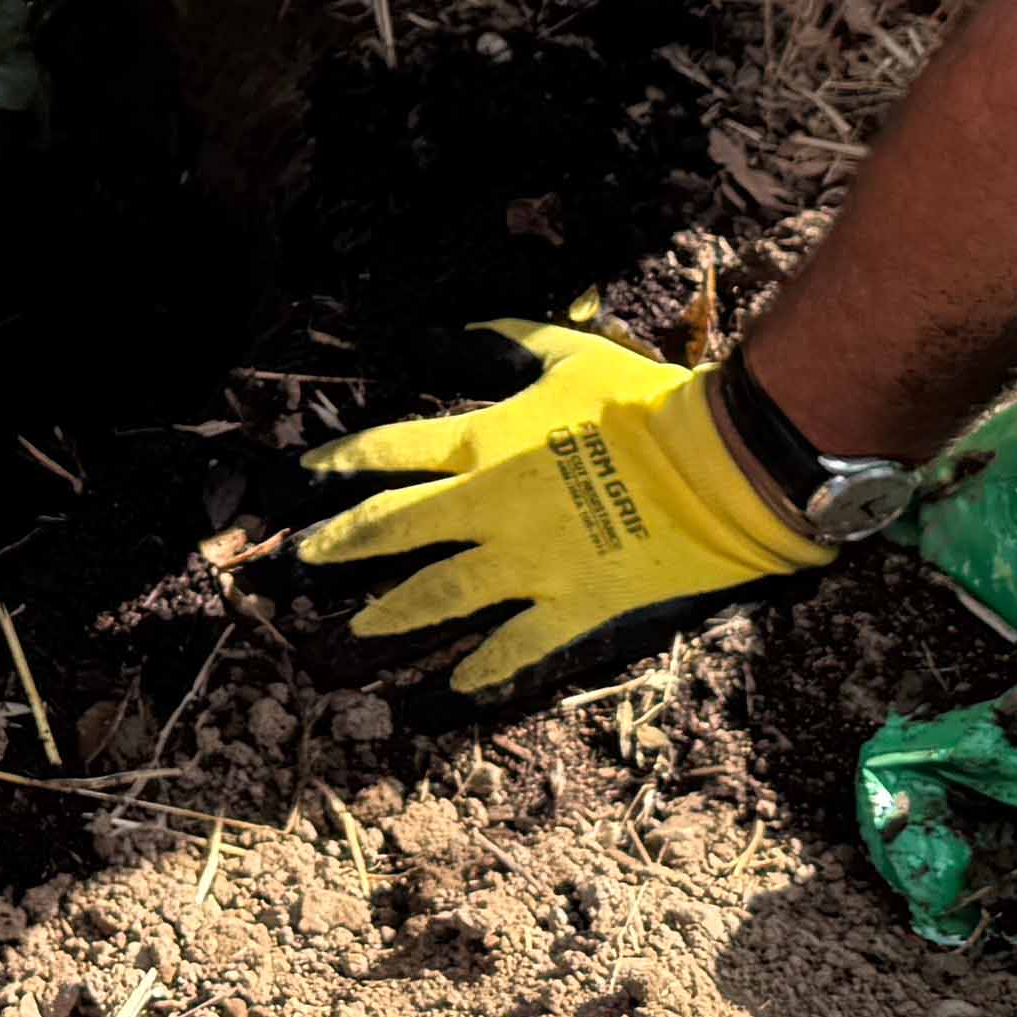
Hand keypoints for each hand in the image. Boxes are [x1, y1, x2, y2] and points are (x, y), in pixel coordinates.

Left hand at [295, 325, 834, 693]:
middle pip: (397, 528)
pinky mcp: (570, 605)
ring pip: (439, 595)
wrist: (711, 464)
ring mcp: (526, 563)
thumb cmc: (642, 401)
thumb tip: (474, 331)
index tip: (309, 468)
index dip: (345, 457)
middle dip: (344, 543)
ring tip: (360, 629)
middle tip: (305, 557)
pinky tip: (458, 685)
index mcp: (485, 443)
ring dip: (394, 612)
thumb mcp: (572, 355)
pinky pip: (516, 646)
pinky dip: (486, 667)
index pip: (393, 449)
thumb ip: (516, 342)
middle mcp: (488, 507)